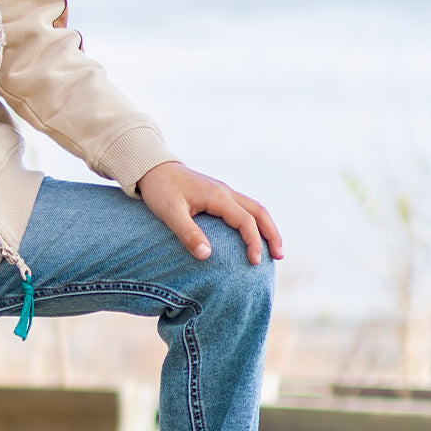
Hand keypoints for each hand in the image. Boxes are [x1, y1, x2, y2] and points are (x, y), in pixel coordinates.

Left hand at [136, 162, 284, 265]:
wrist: (152, 167)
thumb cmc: (159, 189)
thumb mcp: (169, 212)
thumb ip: (187, 233)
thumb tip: (207, 256)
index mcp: (217, 196)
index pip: (245, 221)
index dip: (253, 242)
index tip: (254, 262)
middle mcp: (225, 191)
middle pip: (259, 211)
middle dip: (272, 234)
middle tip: (279, 257)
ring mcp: (222, 191)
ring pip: (253, 208)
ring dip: (266, 227)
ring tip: (272, 249)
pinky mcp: (216, 193)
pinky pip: (243, 207)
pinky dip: (254, 221)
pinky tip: (251, 235)